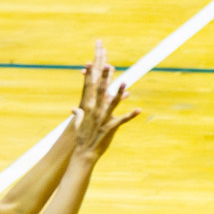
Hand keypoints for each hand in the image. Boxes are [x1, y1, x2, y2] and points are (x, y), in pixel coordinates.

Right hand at [70, 41, 140, 160]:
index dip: (90, 73)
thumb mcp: (79, 123)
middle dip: (104, 77)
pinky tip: (139, 110)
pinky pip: (122, 120)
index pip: (89, 85)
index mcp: (87, 106)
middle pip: (100, 90)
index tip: (91, 60)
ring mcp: (102, 119)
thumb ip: (79, 114)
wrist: (84, 153)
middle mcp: (94, 110)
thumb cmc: (82, 137)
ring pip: (112, 103)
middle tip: (108, 64)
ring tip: (125, 83)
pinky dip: (130, 115)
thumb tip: (75, 108)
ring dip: (119, 93)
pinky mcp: (110, 128)